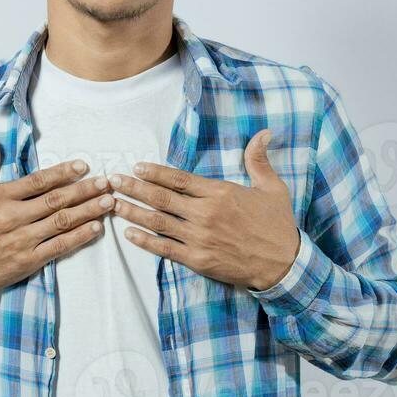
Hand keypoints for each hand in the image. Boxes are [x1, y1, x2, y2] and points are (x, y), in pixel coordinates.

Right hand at [0, 138, 114, 296]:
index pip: (38, 181)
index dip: (63, 172)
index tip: (83, 166)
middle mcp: (12, 217)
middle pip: (56, 200)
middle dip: (84, 190)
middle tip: (107, 182)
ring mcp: (22, 240)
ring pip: (62, 222)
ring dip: (88, 211)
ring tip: (108, 202)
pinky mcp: (29, 260)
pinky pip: (59, 246)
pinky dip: (79, 237)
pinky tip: (95, 228)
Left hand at [107, 129, 300, 290]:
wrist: (284, 264)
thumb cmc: (278, 225)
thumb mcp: (273, 187)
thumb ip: (259, 160)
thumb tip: (264, 133)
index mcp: (220, 193)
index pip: (179, 178)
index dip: (155, 172)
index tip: (137, 166)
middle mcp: (206, 214)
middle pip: (161, 197)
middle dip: (133, 187)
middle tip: (112, 180)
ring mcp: (199, 238)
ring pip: (158, 221)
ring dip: (133, 211)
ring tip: (113, 203)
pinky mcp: (198, 260)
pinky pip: (165, 249)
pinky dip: (145, 241)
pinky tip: (129, 233)